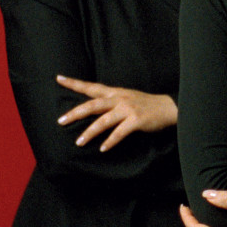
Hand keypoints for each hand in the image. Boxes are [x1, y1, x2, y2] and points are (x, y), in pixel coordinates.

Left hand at [56, 76, 176, 150]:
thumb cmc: (145, 105)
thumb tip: (93, 109)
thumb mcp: (126, 97)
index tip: (59, 78)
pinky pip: (119, 132)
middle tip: (61, 121)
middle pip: (92, 105)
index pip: (91, 87)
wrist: (168, 107)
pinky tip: (103, 148)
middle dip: (75, 113)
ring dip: (90, 132)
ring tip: (79, 142)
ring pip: (103, 121)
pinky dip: (110, 141)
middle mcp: (119, 99)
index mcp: (115, 93)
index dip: (75, 83)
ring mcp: (127, 109)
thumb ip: (110, 102)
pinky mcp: (136, 121)